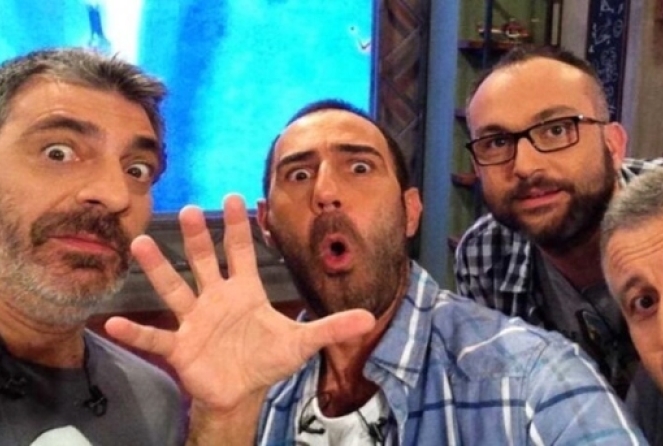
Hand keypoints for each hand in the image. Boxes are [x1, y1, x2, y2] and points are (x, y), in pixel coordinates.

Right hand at [105, 194, 374, 410]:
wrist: (241, 391)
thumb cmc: (266, 359)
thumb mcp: (302, 342)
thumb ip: (332, 327)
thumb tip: (370, 317)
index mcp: (244, 291)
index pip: (240, 252)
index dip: (237, 227)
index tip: (234, 196)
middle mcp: (215, 299)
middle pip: (203, 262)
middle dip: (196, 238)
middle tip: (186, 210)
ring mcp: (194, 321)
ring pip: (174, 290)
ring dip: (158, 269)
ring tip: (140, 245)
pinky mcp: (179, 348)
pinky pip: (154, 338)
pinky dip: (135, 332)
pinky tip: (113, 323)